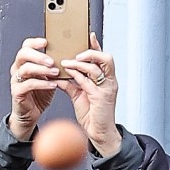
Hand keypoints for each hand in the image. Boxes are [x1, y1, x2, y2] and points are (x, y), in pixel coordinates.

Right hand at [9, 37, 58, 140]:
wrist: (31, 114)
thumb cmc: (39, 95)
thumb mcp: (48, 78)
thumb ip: (53, 67)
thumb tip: (67, 56)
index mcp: (24, 62)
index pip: (26, 46)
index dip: (35, 42)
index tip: (46, 42)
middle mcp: (18, 69)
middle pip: (23, 54)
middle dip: (39, 56)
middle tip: (52, 60)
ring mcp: (16, 80)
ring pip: (26, 68)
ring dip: (42, 69)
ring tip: (55, 72)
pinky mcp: (17, 92)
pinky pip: (29, 84)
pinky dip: (42, 83)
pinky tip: (52, 84)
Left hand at [59, 33, 120, 156]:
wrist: (99, 134)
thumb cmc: (93, 116)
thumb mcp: (80, 96)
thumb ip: (72, 84)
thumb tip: (60, 75)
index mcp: (106, 80)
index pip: (103, 58)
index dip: (97, 46)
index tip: (88, 35)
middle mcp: (110, 82)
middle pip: (106, 58)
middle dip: (91, 52)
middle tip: (76, 53)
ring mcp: (107, 89)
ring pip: (95, 68)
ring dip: (79, 63)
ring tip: (66, 62)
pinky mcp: (101, 97)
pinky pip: (87, 82)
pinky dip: (76, 75)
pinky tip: (67, 73)